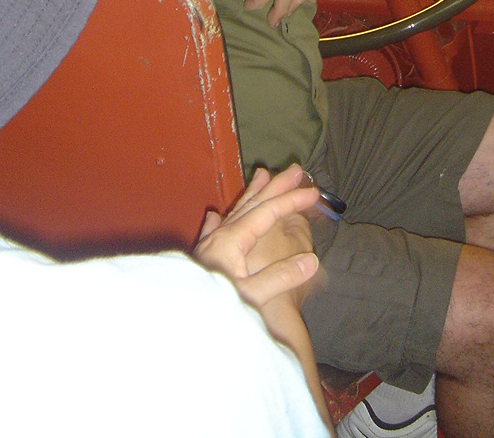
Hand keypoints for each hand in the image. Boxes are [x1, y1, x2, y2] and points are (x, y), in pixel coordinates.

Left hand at [193, 165, 319, 310]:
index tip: (313, 192)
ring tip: (263, 176)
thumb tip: (312, 261)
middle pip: (253, 204)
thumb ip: (280, 278)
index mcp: (232, 240)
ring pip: (235, 212)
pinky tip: (215, 215)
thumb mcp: (251, 297)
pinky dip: (222, 218)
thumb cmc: (213, 310)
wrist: (180, 322)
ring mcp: (209, 245)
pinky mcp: (201, 259)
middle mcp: (220, 235)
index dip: (291, 200)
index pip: (267, 212)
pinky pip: (215, 228)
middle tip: (295, 171)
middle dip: (276, 186)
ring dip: (252, 194)